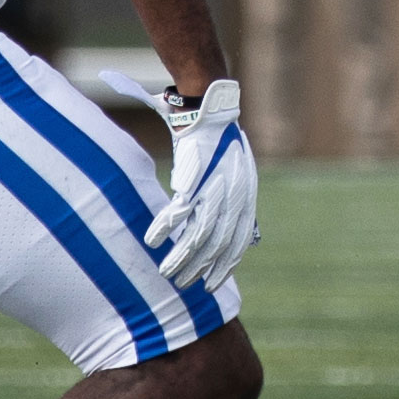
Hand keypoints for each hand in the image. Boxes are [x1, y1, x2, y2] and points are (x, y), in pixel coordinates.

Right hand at [130, 76, 257, 292]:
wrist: (211, 113)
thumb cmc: (220, 146)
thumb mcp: (239, 177)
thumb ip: (237, 205)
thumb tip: (236, 234)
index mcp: (246, 200)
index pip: (237, 243)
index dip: (224, 266)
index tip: (211, 284)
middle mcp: (234, 199)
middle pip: (216, 245)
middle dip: (199, 269)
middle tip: (183, 285)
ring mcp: (213, 191)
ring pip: (197, 235)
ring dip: (180, 257)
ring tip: (165, 272)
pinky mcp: (193, 180)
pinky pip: (177, 213)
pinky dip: (163, 230)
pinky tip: (152, 241)